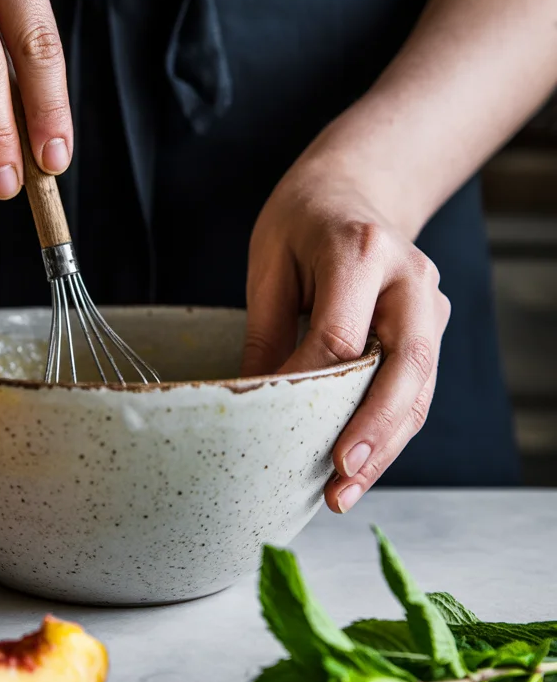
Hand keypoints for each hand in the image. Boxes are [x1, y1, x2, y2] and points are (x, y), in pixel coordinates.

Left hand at [242, 162, 450, 513]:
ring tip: (344, 492)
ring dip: (385, 445)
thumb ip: (266, 330)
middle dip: (372, 428)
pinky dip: (390, 431)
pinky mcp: (431, 328)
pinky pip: (416, 388)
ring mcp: (429, 304)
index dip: (308, 386)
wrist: (356, 189)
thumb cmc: (303, 222)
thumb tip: (249, 402)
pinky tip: (360, 468)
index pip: (338, 333)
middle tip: (339, 478)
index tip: (272, 423)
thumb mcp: (269, 261)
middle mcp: (408, 277)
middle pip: (402, 364)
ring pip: (418, 387)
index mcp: (360, 249)